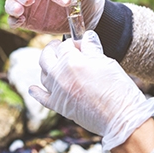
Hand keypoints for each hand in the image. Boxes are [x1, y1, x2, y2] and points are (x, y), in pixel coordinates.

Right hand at [4, 0, 104, 33]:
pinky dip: (13, 20)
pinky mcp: (26, 21)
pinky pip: (13, 20)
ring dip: (12, 6)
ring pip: (11, 3)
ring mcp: (27, 7)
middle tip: (30, 0)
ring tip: (20, 11)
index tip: (68, 2)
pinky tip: (20, 22)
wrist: (82, 13)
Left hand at [29, 31, 153, 152]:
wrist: (120, 117)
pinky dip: (36, 91)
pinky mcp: (58, 106)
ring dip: (47, 66)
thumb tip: (87, 35)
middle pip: (47, 56)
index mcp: (72, 61)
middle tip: (62, 47)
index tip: (81, 44)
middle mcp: (60, 75)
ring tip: (55, 63)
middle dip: (53, 49)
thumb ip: (92, 48)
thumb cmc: (117, 88)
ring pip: (43, 74)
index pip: (65, 45)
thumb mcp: (106, 63)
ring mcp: (57, 92)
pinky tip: (33, 88)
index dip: (74, 42)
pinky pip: (41, 97)